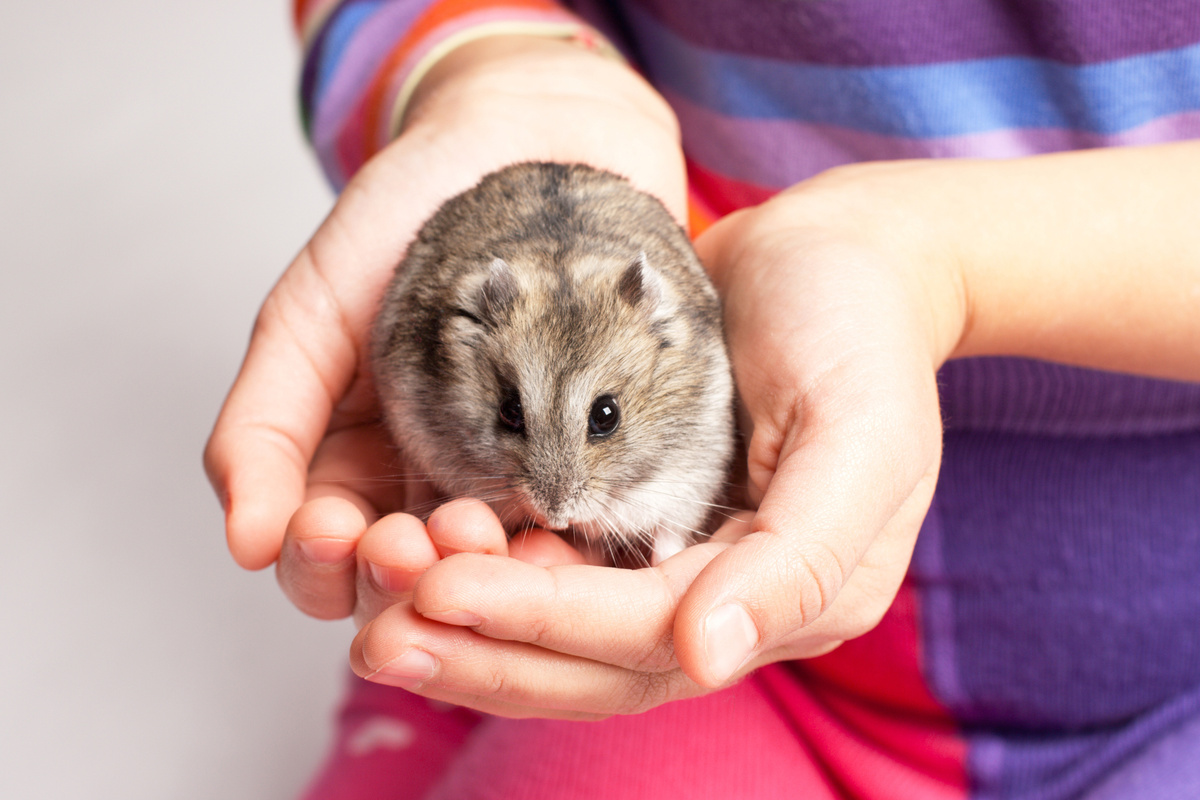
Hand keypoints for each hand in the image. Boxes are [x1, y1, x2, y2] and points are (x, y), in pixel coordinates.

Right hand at [203, 35, 687, 621]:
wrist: (524, 150)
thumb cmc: (404, 225)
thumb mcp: (308, 315)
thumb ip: (263, 424)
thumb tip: (243, 542)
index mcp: (349, 468)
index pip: (320, 561)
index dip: (320, 563)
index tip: (336, 528)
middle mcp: (426, 491)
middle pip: (403, 588)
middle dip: (400, 577)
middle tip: (415, 542)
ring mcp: (510, 484)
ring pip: (487, 577)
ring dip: (475, 573)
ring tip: (479, 528)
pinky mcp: (589, 467)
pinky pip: (571, 535)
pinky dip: (552, 546)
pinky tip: (550, 525)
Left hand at [348, 161, 966, 715]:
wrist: (838, 255)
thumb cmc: (859, 328)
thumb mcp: (861, 432)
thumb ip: (802, 555)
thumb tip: (708, 656)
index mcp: (794, 598)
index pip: (649, 638)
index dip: (543, 624)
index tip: (441, 594)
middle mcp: (730, 599)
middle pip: (593, 661)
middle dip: (486, 653)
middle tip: (380, 636)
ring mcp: (680, 560)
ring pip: (562, 629)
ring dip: (471, 630)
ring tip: (376, 612)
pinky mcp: (637, 513)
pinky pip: (553, 565)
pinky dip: (488, 572)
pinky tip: (420, 558)